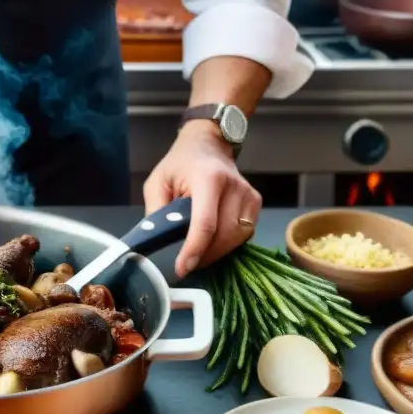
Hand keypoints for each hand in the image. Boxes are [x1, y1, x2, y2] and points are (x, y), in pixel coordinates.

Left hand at [143, 120, 261, 277]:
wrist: (208, 144)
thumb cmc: (180, 165)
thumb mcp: (157, 182)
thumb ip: (156, 212)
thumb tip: (157, 241)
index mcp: (207, 178)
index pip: (205, 222)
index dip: (194, 250)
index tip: (182, 269)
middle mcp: (233, 186)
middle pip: (223, 235)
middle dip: (204, 255)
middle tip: (187, 263)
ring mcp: (249, 195)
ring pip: (236, 239)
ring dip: (216, 252)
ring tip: (199, 253)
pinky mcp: (256, 203)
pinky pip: (244, 234)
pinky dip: (228, 243)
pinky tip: (214, 240)